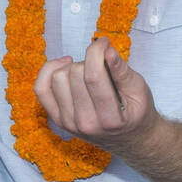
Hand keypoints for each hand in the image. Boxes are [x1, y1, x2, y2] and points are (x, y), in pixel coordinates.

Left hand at [34, 36, 157, 144]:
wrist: (128, 139)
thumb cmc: (136, 112)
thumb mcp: (139, 91)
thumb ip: (123, 71)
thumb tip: (107, 50)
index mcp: (109, 119)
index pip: (93, 77)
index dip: (97, 51)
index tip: (104, 43)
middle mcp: (85, 123)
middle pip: (75, 74)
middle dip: (89, 60)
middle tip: (101, 65)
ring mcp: (68, 122)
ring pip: (58, 77)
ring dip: (73, 67)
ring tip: (87, 72)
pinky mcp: (57, 118)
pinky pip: (41, 88)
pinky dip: (50, 71)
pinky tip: (65, 66)